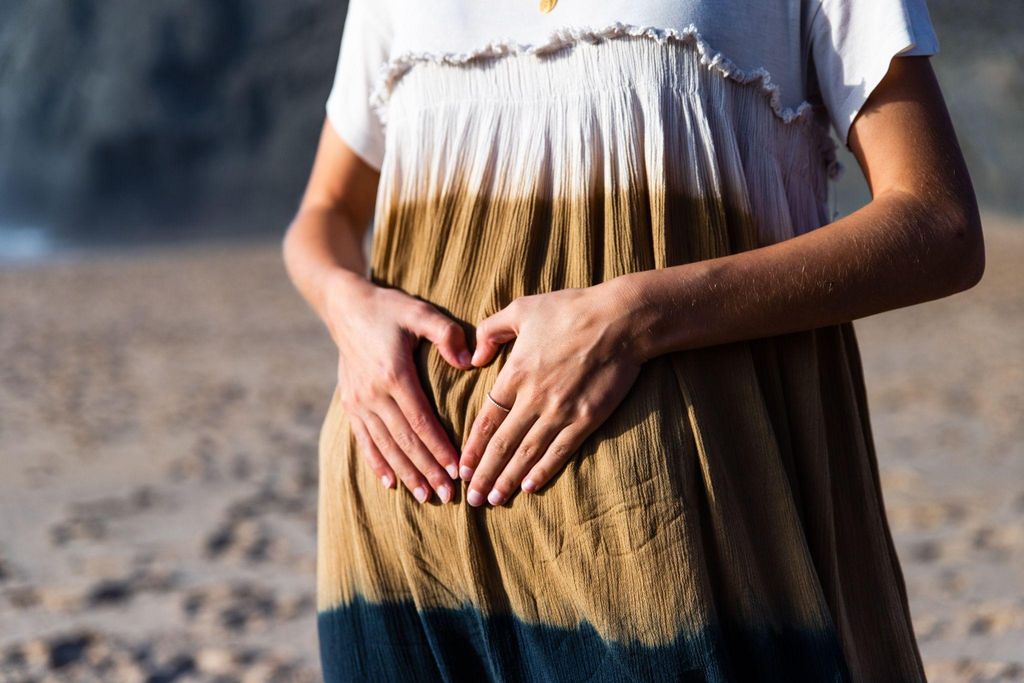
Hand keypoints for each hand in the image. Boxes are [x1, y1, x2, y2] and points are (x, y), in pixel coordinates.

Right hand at [325, 271, 472, 503]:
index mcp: (393, 375)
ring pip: (385, 446)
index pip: (420, 422)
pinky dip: (377, 463)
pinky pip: (364, 440)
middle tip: (448, 495)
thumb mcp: (420, 312)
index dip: (439, 448)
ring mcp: (358, 402)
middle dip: (427, 470)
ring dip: (406, 473)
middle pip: (404, 441)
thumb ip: (446, 332)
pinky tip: (391, 483)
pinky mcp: (350, 404)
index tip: (457, 470)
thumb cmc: (389, 308)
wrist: (345, 306)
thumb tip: (468, 361)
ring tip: (424, 496)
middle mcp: (373, 394)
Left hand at [459, 279, 646, 505]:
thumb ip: (490, 331)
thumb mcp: (521, 308)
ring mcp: (561, 411)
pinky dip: (543, 471)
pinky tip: (530, 487)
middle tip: (472, 498)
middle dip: (484, 474)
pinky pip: (560, 451)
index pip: (486, 420)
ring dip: (508, 479)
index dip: (472, 448)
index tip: (462, 468)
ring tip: (495, 500)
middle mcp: (533, 398)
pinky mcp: (587, 419)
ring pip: (528, 453)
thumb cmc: (570, 309)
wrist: (620, 320)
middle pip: (502, 444)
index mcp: (515, 374)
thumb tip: (474, 357)